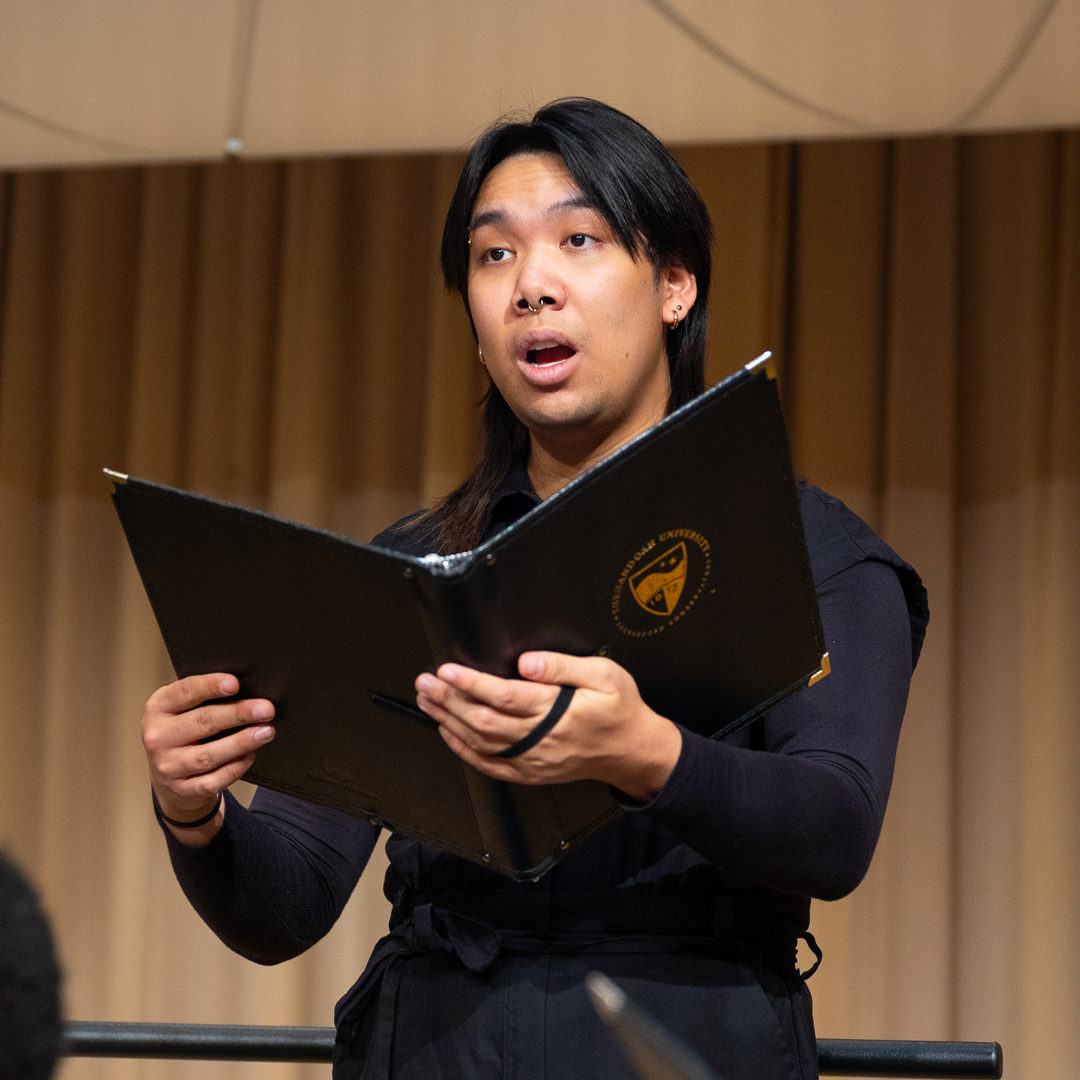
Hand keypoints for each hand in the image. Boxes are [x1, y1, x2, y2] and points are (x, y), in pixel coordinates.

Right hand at [142, 673, 274, 844]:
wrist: (166, 778)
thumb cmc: (183, 732)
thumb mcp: (182, 710)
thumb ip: (205, 698)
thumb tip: (248, 690)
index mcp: (159, 708)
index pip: (185, 692)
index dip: (210, 686)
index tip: (235, 684)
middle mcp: (158, 737)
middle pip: (202, 722)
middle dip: (238, 714)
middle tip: (266, 709)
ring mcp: (168, 766)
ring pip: (209, 754)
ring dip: (241, 742)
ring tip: (266, 732)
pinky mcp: (182, 790)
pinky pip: (214, 780)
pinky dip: (236, 767)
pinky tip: (250, 755)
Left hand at [414, 652, 681, 800]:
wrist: (631, 751)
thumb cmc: (619, 708)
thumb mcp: (606, 674)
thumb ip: (564, 667)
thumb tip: (528, 663)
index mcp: (558, 712)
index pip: (505, 697)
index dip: (472, 684)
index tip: (448, 670)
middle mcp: (541, 740)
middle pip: (484, 721)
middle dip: (450, 700)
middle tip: (425, 681)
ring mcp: (533, 760)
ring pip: (481, 743)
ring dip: (449, 721)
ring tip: (427, 699)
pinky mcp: (530, 773)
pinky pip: (490, 765)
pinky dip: (464, 750)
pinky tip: (448, 732)